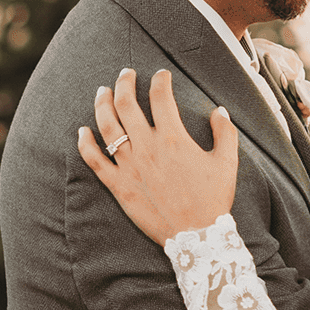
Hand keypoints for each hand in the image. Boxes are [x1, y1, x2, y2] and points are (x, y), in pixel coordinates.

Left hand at [76, 68, 238, 244]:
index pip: (161, 98)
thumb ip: (225, 133)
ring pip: (108, 127)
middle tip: (125, 73)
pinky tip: (82, 131)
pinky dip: (85, 144)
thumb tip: (219, 110)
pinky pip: (95, 161)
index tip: (161, 75)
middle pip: (127, 105)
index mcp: (174, 139)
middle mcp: (148, 148)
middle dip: (125, 83)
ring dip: (102, 104)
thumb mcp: (227, 163)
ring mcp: (130, 167)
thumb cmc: (213, 199)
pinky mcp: (119, 186)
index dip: (160, 81)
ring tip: (102, 91)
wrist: (196, 236)